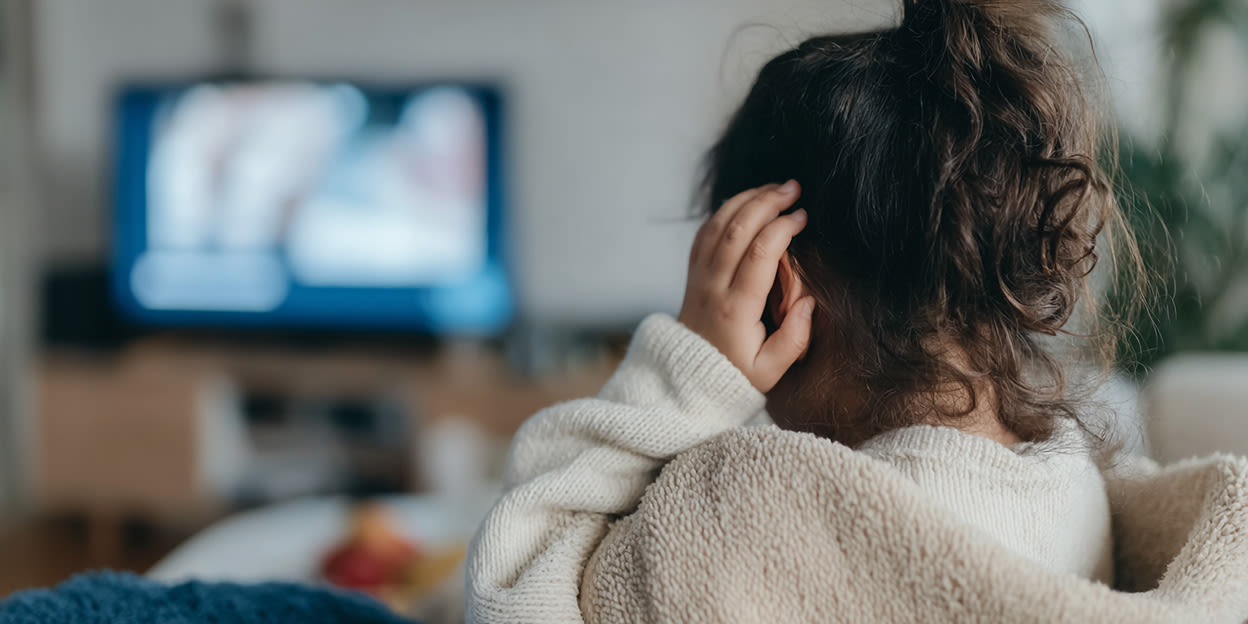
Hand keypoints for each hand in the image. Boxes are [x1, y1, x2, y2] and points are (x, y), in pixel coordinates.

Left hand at [678, 181, 814, 392]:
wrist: (688, 379)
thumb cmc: (735, 375)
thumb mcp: (770, 372)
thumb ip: (794, 339)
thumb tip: (809, 302)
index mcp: (735, 309)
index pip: (759, 254)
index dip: (782, 228)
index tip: (803, 217)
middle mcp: (713, 287)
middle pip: (736, 230)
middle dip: (766, 202)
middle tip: (793, 188)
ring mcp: (699, 278)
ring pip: (718, 226)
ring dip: (746, 200)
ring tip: (774, 188)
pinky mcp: (693, 274)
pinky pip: (704, 233)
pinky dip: (725, 211)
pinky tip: (746, 202)